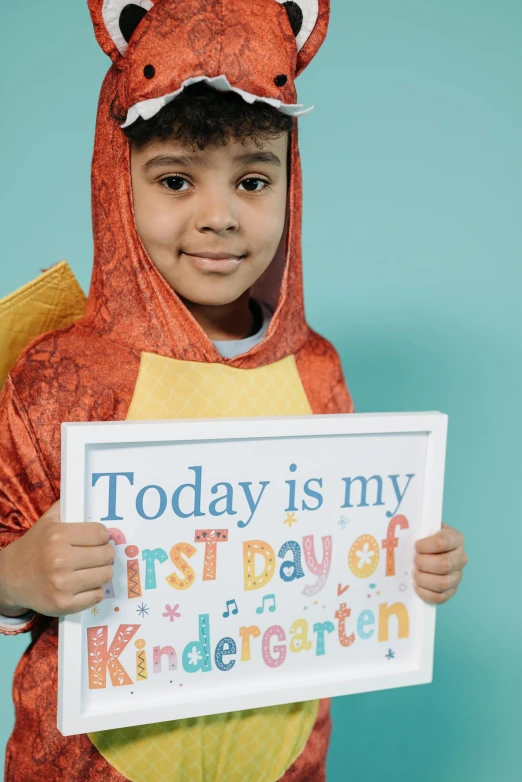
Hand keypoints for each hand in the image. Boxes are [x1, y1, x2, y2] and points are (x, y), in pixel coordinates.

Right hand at [0, 499, 113, 616]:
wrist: (9, 578)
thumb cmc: (34, 547)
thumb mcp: (47, 521)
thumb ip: (68, 507)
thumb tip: (91, 497)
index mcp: (58, 536)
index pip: (101, 533)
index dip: (102, 536)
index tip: (97, 539)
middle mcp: (59, 560)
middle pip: (106, 555)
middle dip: (104, 554)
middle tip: (96, 555)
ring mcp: (61, 584)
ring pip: (105, 575)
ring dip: (101, 572)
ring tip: (91, 569)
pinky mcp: (62, 604)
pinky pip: (96, 596)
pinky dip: (94, 591)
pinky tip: (84, 585)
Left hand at [413, 522, 467, 604]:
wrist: (434, 551)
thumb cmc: (427, 538)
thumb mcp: (427, 528)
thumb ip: (421, 528)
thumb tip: (405, 529)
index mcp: (456, 538)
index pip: (442, 542)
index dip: (425, 545)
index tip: (416, 546)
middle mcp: (461, 557)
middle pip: (444, 564)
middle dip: (423, 563)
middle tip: (414, 561)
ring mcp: (458, 575)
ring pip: (443, 582)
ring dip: (423, 579)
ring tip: (414, 573)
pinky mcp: (452, 590)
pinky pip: (441, 597)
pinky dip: (425, 593)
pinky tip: (416, 586)